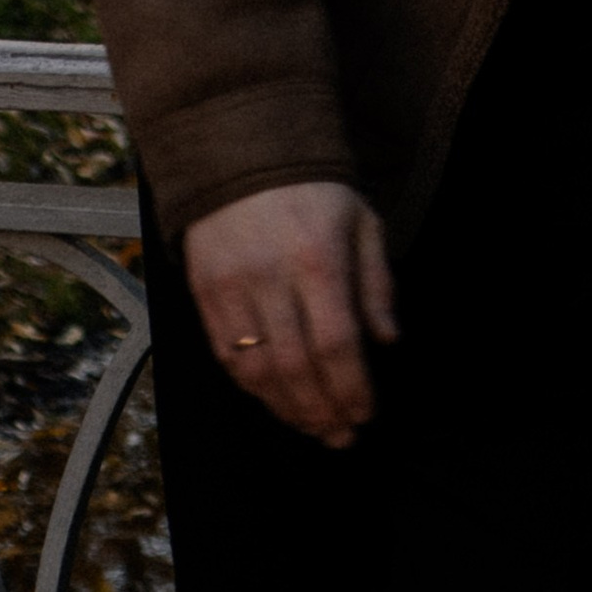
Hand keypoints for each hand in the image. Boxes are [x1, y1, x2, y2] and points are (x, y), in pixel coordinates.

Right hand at [182, 179, 396, 447]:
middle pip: (296, 366)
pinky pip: (226, 358)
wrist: (241, 154)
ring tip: (314, 427)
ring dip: (288, 410)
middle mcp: (272, 277)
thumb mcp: (362, 220)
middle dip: (322, 411)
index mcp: (318, 257)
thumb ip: (377, 283)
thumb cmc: (314, 191)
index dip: (351, 388)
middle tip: (342, 437)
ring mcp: (232, 288)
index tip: (366, 413)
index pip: (336, 342)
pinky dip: (253, 389)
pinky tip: (276, 402)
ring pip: (257, 371)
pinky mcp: (204, 294)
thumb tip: (387, 342)